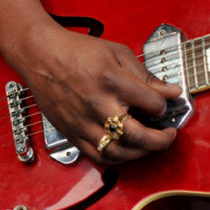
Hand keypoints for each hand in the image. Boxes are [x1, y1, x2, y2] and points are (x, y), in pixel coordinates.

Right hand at [8, 23, 182, 164]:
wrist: (41, 56)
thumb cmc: (76, 51)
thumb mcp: (117, 53)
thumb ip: (144, 75)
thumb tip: (168, 91)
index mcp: (113, 81)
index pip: (153, 103)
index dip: (166, 103)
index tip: (168, 100)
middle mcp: (99, 105)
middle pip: (139, 136)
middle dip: (162, 139)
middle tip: (169, 134)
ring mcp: (84, 123)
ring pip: (119, 153)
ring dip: (141, 153)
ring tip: (149, 144)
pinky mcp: (72, 133)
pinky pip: (98, 156)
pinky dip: (117, 158)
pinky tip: (126, 149)